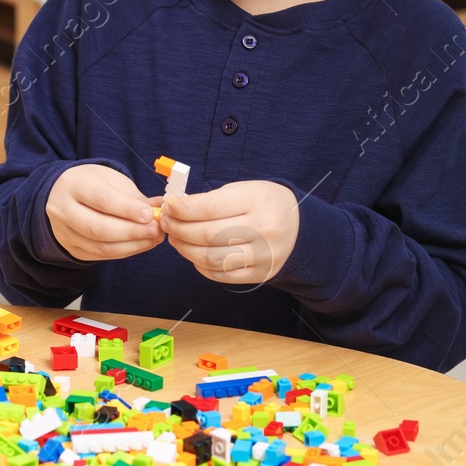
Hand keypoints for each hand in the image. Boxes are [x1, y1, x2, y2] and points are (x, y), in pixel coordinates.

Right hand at [46, 164, 163, 261]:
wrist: (64, 195)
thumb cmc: (92, 184)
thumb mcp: (110, 180)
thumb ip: (133, 196)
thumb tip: (160, 208)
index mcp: (72, 184)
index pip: (101, 199)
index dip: (127, 209)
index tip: (151, 214)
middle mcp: (62, 209)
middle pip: (98, 227)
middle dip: (132, 231)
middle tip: (156, 229)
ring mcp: (63, 232)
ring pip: (99, 246)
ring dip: (131, 245)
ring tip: (153, 238)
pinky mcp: (71, 248)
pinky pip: (100, 255)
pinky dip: (124, 251)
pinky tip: (140, 244)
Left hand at [161, 180, 298, 285]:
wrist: (300, 228)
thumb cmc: (264, 204)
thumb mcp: (244, 190)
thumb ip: (212, 200)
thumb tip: (176, 210)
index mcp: (257, 201)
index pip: (210, 207)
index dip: (182, 209)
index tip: (168, 206)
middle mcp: (262, 230)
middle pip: (207, 235)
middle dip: (179, 229)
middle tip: (166, 223)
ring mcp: (262, 255)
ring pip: (211, 258)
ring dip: (185, 249)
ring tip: (175, 238)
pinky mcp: (259, 275)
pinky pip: (221, 275)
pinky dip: (201, 266)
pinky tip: (194, 254)